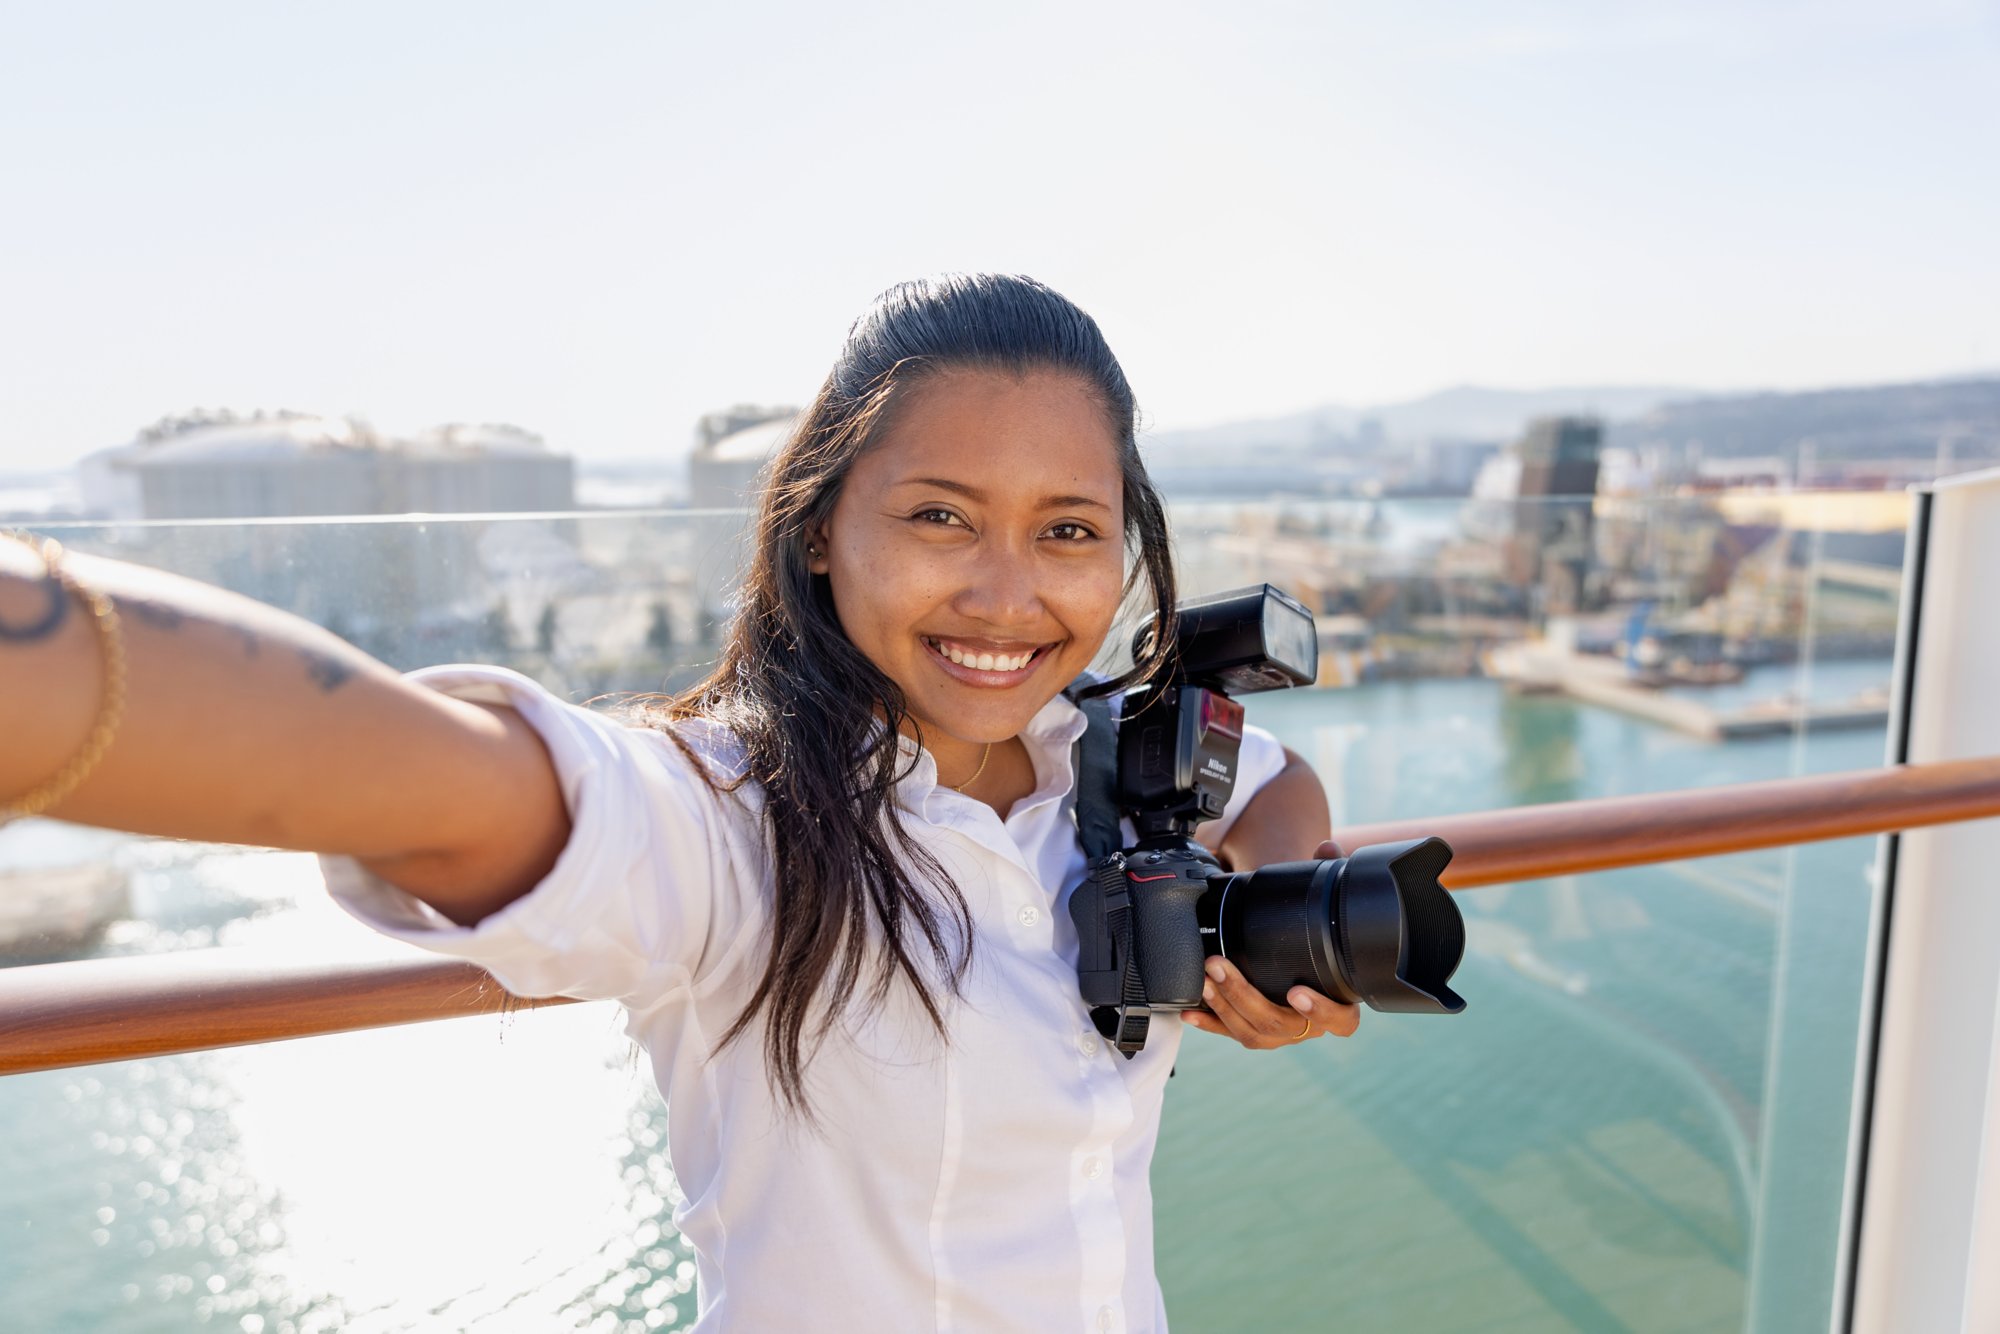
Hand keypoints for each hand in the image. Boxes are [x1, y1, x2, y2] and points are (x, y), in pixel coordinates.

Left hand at [1181, 838, 1358, 1049]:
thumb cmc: (1322, 937)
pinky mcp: (1256, 1031)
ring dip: (1225, 1006)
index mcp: (1340, 1001)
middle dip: (1245, 996)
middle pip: (1282, 1024)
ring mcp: (1282, 1031)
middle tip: (1219, 966)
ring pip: (1254, 1033)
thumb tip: (1327, 850)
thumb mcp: (1329, 908)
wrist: (1307, 960)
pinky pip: (1231, 1033)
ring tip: (1205, 980)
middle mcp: (1311, 1023)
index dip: (1321, 1011)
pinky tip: (1190, 1011)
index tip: (1297, 993)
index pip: (1341, 1020)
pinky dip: (1210, 1023)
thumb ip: (1331, 878)